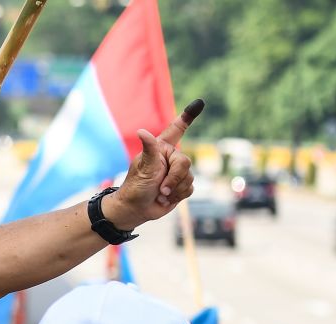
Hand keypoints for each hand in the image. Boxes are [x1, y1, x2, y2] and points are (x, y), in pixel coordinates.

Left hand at [106, 100, 202, 226]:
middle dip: (174, 178)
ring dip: (174, 189)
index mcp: (161, 148)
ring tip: (160, 193)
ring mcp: (176, 173)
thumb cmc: (136, 186)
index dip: (187, 117)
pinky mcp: (180, 186)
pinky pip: (190, 189)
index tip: (199, 103)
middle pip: (185, 163)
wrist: (136, 209)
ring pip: (189, 178)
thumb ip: (149, 149)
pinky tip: (166, 198)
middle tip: (160, 187)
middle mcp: (170, 158)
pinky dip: (178, 196)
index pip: (177, 129)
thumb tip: (142, 131)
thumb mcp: (144, 167)